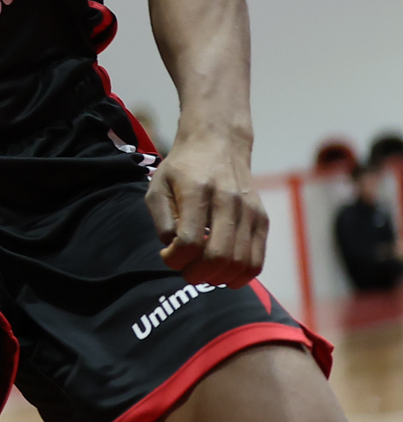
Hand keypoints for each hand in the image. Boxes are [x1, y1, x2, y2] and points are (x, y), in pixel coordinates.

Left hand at [147, 132, 267, 284]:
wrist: (219, 144)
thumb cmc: (182, 169)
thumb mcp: (158, 186)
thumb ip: (162, 220)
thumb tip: (172, 249)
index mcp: (197, 191)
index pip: (189, 241)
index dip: (175, 259)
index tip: (167, 256)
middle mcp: (228, 201)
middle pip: (218, 256)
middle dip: (197, 274)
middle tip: (186, 272)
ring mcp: (249, 211)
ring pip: (240, 262)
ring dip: (218, 278)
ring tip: (203, 274)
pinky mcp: (262, 219)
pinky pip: (257, 259)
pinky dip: (241, 275)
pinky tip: (225, 276)